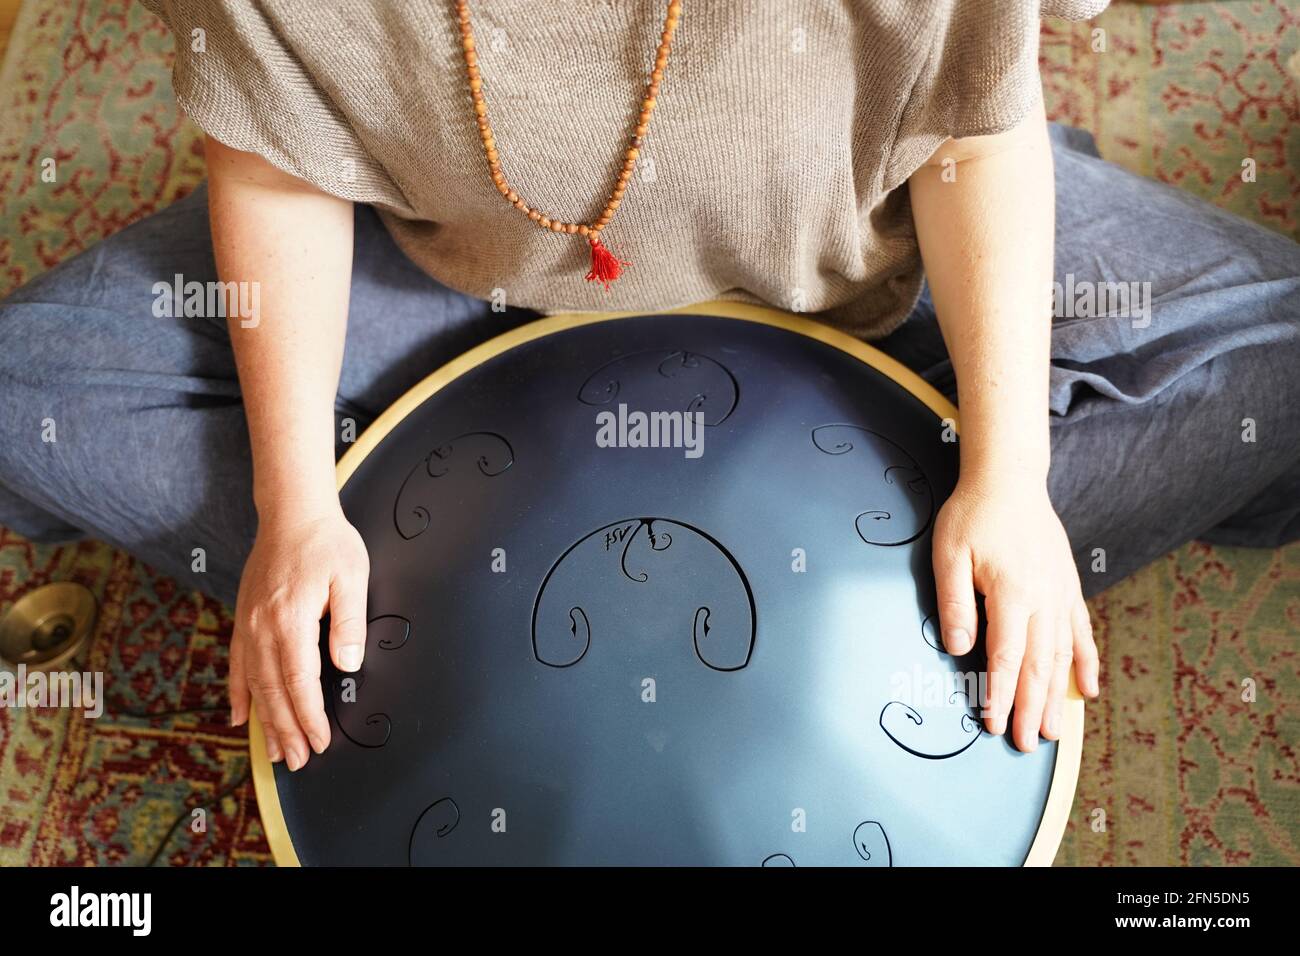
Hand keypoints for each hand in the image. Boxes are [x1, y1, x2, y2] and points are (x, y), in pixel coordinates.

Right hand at [228, 501, 369, 770]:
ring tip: (275, 752)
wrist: (292, 511)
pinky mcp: (243, 617)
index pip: (300, 681)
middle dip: (286, 730)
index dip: (309, 716)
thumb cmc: (327, 542)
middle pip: (272, 691)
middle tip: (299, 762)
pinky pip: (236, 663)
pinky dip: (237, 692)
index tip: (321, 741)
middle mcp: (262, 626)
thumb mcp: (352, 577)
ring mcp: (248, 623)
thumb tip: (347, 665)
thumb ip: (350, 623)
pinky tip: (239, 716)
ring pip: (252, 683)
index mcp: (291, 619)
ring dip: (264, 721)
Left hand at [932, 474, 1099, 751]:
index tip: (995, 725)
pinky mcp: (1068, 586)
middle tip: (1028, 746)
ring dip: (1058, 696)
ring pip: (1062, 654)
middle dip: (1033, 709)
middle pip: (1039, 664)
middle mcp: (1043, 597)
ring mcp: (1060, 592)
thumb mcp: (949, 553)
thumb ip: (954, 602)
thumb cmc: (973, 514)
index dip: (1002, 694)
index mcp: (1012, 591)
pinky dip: (1085, 662)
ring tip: (1057, 733)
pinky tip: (1087, 690)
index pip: (1007, 656)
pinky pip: (1080, 631)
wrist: (1009, 479)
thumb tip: (959, 648)